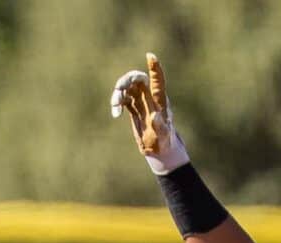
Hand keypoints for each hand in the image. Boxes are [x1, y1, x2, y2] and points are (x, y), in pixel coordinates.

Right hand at [110, 52, 189, 172]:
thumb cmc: (165, 142)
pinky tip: (116, 114)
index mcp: (160, 100)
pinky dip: (117, 103)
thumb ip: (160, 126)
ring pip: (128, 88)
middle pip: (138, 79)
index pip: (158, 80)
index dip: (154, 68)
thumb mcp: (163, 135)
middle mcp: (149, 97)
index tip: (150, 56)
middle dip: (127, 80)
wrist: (159, 149)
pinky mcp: (133, 107)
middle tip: (119, 88)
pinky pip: (123, 99)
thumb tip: (155, 116)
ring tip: (115, 105)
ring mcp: (140, 101)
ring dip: (119, 92)